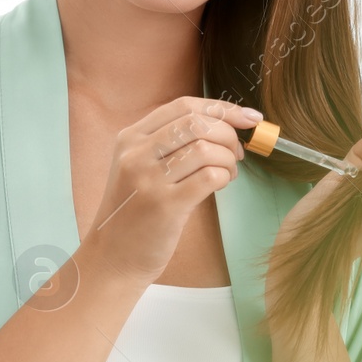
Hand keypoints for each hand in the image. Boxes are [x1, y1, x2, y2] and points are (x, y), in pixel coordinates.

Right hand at [86, 96, 262, 282]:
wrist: (113, 254)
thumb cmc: (134, 211)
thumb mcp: (137, 167)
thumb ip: (168, 143)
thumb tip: (224, 124)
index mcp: (129, 138)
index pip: (183, 106)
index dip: (222, 108)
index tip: (248, 118)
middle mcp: (135, 153)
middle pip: (197, 123)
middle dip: (229, 134)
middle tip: (236, 152)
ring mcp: (148, 179)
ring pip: (206, 149)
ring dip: (228, 159)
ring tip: (227, 173)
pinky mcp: (165, 205)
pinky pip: (209, 177)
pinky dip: (224, 177)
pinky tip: (220, 185)